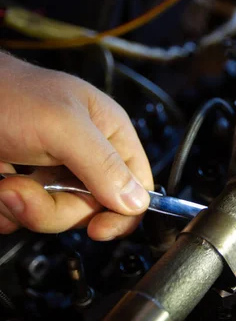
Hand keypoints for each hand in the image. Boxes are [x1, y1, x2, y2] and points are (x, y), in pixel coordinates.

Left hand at [0, 52, 152, 239]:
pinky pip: (27, 216)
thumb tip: (136, 202)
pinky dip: (8, 211)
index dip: (123, 211)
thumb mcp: (62, 126)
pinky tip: (0, 188)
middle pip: (93, 208)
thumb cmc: (5, 92)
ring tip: (5, 186)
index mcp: (109, 133)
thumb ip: (103, 164)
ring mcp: (54, 171)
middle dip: (55, 207)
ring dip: (25, 208)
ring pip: (57, 215)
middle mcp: (86, 154)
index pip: (137, 184)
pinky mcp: (25, 184)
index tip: (98, 228)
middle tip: (25, 190)